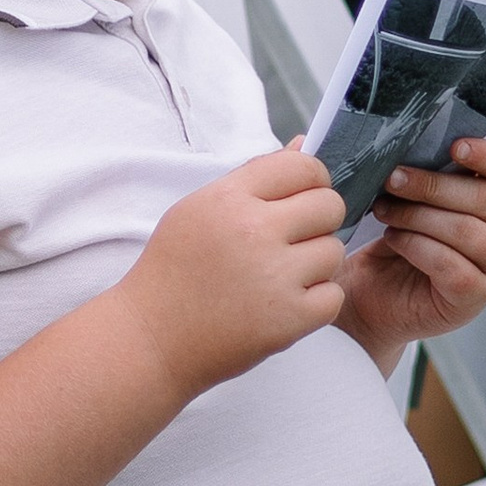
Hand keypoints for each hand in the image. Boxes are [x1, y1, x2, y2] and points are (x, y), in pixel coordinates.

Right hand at [114, 149, 346, 401]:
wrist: (151, 340)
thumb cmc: (173, 273)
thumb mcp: (199, 211)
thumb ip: (253, 178)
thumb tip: (304, 145)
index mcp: (229, 198)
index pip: (303, 166)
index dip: (312, 181)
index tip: (301, 199)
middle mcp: (254, 231)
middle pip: (329, 206)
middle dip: (318, 222)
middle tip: (292, 242)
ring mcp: (274, 277)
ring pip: (334, 251)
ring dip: (316, 265)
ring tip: (281, 278)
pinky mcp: (288, 319)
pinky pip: (333, 295)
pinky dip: (315, 303)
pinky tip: (285, 304)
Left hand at [336, 137, 485, 360]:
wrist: (363, 298)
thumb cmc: (382, 240)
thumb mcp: (387, 194)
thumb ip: (374, 160)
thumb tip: (313, 133)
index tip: (454, 145)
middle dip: (437, 186)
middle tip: (393, 178)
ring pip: (472, 232)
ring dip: (423, 217)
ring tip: (385, 211)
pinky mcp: (474, 298)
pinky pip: (455, 268)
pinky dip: (420, 249)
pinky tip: (394, 240)